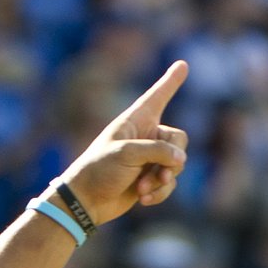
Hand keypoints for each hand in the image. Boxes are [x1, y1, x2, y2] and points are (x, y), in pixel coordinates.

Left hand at [58, 61, 188, 225]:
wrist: (85, 202)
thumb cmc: (99, 170)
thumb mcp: (127, 154)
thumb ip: (158, 151)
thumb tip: (181, 160)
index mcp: (136, 121)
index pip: (157, 97)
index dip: (170, 82)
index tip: (182, 65)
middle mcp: (145, 137)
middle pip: (178, 140)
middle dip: (172, 158)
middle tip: (161, 173)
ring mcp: (148, 159)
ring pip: (176, 164)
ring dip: (163, 178)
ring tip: (143, 188)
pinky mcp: (149, 180)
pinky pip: (168, 183)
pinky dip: (160, 192)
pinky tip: (143, 199)